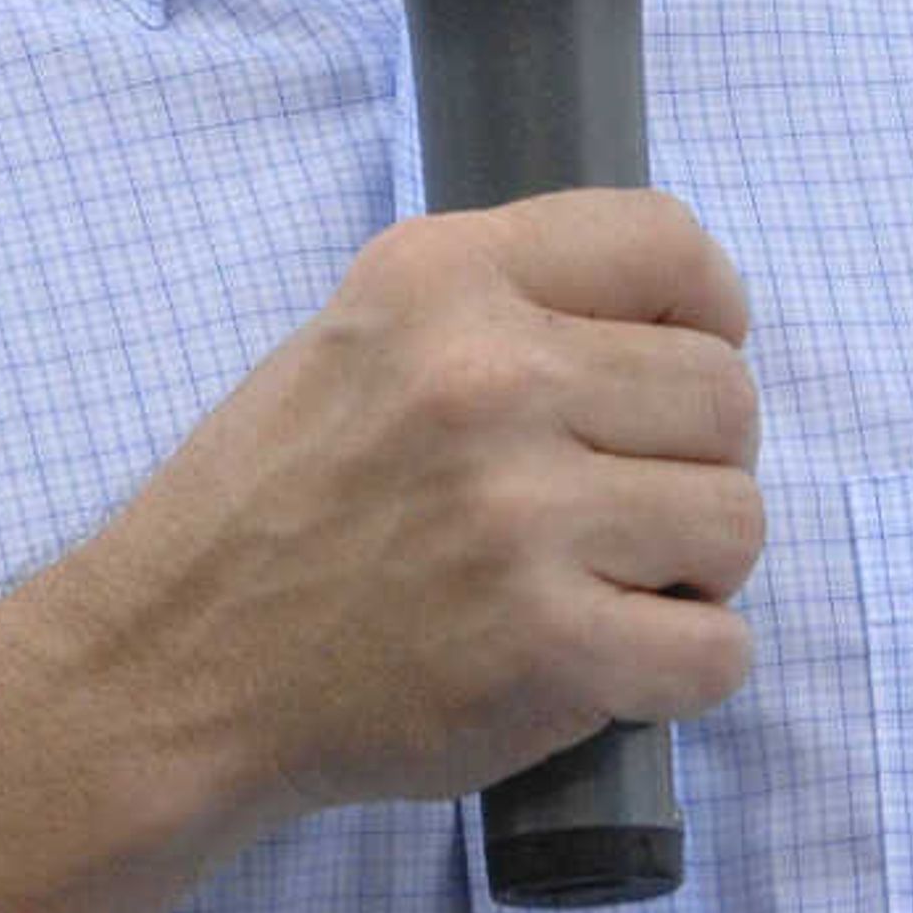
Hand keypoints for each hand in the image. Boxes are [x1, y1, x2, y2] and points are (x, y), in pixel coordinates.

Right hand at [36, 188, 764, 846]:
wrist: (176, 669)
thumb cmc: (276, 502)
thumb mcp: (364, 331)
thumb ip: (507, 299)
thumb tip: (675, 324)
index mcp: (446, 277)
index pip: (671, 244)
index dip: (709, 311)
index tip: (684, 362)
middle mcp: (490, 380)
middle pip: (725, 393)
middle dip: (700, 454)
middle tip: (630, 499)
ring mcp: (522, 519)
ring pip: (737, 519)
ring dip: (698, 563)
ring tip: (619, 577)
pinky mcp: (547, 651)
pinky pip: (716, 650)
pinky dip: (687, 663)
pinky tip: (621, 659)